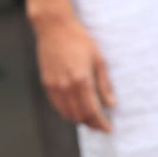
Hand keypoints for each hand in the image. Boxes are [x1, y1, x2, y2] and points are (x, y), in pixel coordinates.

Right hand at [31, 15, 114, 131]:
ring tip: (89, 119)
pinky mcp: (46, 83)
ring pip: (66, 114)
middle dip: (91, 124)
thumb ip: (104, 84)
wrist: (54, 27)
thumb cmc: (79, 39)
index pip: (92, 111)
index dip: (101, 124)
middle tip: (100, 125)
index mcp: (82, 80)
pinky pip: (56, 105)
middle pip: (79, 116)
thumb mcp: (98, 59)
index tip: (108, 129)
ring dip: (79, 120)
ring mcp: (54, 86)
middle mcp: (66, 86)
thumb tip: (111, 104)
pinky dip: (66, 111)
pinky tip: (74, 108)